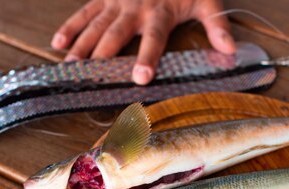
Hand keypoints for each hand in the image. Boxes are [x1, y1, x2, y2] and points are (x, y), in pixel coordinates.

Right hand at [51, 0, 236, 84]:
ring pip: (95, 27)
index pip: (153, 39)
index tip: (140, 77)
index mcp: (160, 13)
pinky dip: (70, 27)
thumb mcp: (207, 0)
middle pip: (115, 36)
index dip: (146, 57)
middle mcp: (135, 8)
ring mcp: (117, 2)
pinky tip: (58, 44)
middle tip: (91, 80)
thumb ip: (217, 26)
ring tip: (70, 69)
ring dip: (82, 48)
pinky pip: (85, 12)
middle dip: (103, 58)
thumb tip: (230, 52)